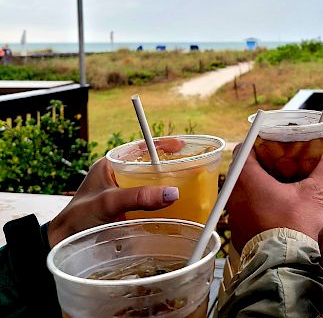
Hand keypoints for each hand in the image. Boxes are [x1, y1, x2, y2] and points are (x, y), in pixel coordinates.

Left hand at [47, 158, 178, 246]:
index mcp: (112, 164)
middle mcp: (120, 177)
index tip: (182, 146)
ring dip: (168, 187)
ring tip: (189, 188)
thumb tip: (172, 194)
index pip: (142, 148)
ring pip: (152, 186)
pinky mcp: (128, 213)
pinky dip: (163, 206)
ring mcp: (124, 195)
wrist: (61, 247)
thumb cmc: (77, 218)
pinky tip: (175, 210)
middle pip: (151, 166)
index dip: (163, 145)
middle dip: (171, 167)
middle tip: (191, 169)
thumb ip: (138, 197)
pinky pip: (150, 204)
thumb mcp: (108, 202)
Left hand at [228, 141, 322, 252]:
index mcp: (247, 178)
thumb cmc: (295, 229)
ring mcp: (234, 213)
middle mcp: (234, 193)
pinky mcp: (238, 229)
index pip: (244, 148)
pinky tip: (274, 204)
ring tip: (279, 181)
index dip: (257, 142)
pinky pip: (243, 206)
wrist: (285, 268)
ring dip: (258, 182)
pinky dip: (255, 201)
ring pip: (242, 188)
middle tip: (279, 160)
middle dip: (260, 162)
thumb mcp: (314, 194)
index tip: (272, 142)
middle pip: (243, 167)